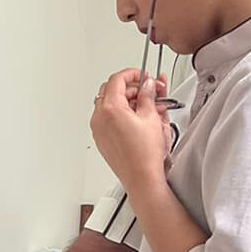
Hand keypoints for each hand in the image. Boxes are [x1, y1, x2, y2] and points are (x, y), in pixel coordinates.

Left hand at [91, 69, 170, 206]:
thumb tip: (147, 86)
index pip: (117, 79)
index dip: (133, 74)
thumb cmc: (145, 154)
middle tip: (148, 91)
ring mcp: (98, 129)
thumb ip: (148, 95)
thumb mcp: (152, 116)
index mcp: (110, 109)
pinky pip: (107, 119)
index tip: (143, 76)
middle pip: (111, 90)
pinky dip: (120, 114)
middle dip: (131, 88)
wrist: (141, 177)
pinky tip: (138, 120)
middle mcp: (99, 118)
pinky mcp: (102, 139)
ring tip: (147, 108)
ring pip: (109, 104)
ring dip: (126, 101)